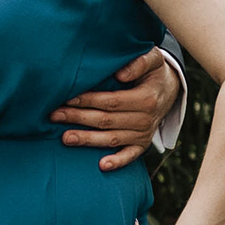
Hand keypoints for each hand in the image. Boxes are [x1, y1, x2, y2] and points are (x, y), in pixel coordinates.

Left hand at [51, 48, 180, 172]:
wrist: (169, 89)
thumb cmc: (153, 71)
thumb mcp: (153, 59)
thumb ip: (140, 62)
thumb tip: (120, 74)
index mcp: (146, 99)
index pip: (111, 101)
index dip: (88, 100)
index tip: (67, 97)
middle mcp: (145, 119)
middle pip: (106, 120)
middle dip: (78, 118)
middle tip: (54, 115)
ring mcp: (144, 134)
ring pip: (112, 139)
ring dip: (87, 140)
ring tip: (65, 138)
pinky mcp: (142, 145)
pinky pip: (130, 156)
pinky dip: (117, 162)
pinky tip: (101, 166)